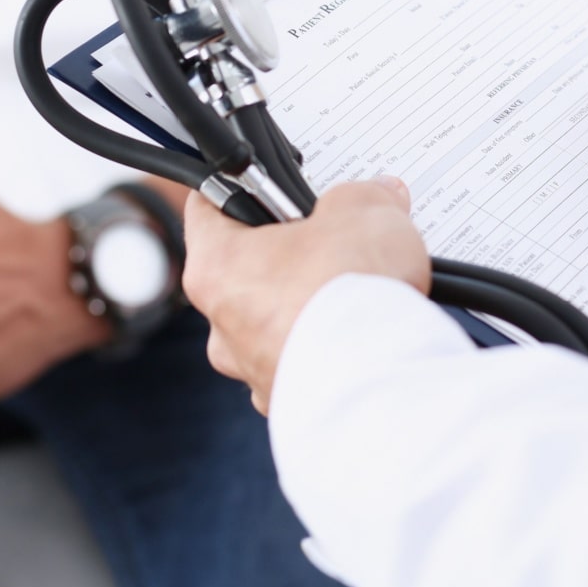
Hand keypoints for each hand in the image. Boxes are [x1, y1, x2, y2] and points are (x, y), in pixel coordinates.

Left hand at [183, 177, 427, 413]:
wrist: (381, 380)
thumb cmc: (348, 295)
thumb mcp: (363, 209)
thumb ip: (363, 196)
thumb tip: (377, 196)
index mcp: (216, 267)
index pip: (206, 207)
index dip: (239, 186)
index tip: (262, 183)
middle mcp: (223, 327)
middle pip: (247, 272)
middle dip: (290, 254)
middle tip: (334, 240)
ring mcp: (256, 370)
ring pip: (277, 325)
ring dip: (312, 307)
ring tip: (361, 294)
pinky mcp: (293, 403)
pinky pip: (309, 364)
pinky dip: (334, 350)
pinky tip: (368, 335)